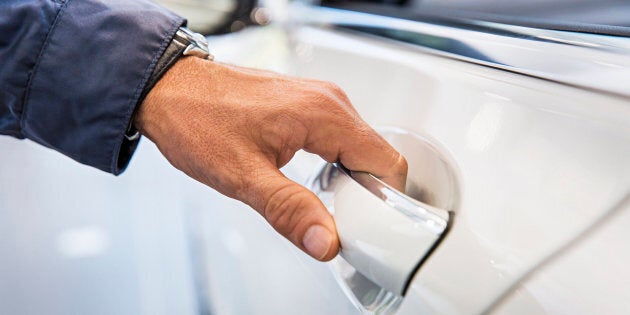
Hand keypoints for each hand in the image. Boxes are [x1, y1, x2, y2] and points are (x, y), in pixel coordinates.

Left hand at [135, 56, 406, 260]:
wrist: (169, 89)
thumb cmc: (197, 120)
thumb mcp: (242, 175)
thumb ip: (289, 209)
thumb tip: (326, 241)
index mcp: (324, 114)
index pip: (387, 162)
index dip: (382, 201)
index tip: (362, 224)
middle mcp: (329, 100)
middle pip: (378, 156)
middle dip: (366, 194)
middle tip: (336, 219)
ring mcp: (320, 99)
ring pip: (361, 148)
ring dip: (351, 180)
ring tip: (319, 201)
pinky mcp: (308, 103)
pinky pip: (342, 137)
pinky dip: (337, 163)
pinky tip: (312, 180)